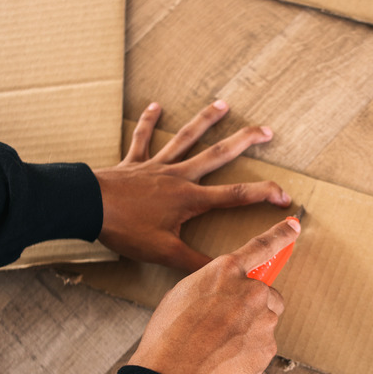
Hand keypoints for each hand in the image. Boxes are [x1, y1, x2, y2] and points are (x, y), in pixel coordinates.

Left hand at [94, 100, 291, 270]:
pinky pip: (143, 138)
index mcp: (190, 199)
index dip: (264, 195)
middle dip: (244, 141)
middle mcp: (179, 176)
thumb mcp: (163, 252)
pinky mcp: (134, 162)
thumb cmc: (125, 229)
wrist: (87, 208)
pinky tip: (156, 105)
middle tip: (266, 130)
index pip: (236, 196)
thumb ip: (194, 262)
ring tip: (224, 104)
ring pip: (186, 138)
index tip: (286, 197)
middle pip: (218, 155)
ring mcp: (156, 166)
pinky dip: (149, 121)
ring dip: (206, 121)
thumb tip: (223, 269)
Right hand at [127, 218, 300, 373]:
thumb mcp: (184, 294)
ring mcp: (263, 320)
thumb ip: (213, 286)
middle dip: (254, 305)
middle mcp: (250, 291)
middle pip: (267, 294)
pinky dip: (249, 353)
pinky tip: (225, 360)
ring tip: (220, 345)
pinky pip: (263, 346)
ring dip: (250, 330)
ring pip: (265, 321)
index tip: (294, 226)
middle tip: (227, 323)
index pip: (261, 246)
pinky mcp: (268, 347)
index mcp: (226, 271)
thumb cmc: (170, 337)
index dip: (280, 235)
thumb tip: (224, 293)